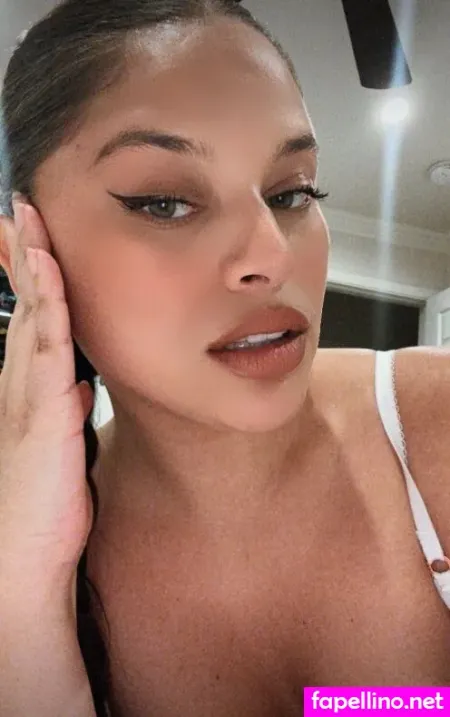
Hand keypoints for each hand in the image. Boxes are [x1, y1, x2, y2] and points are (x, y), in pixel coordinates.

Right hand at [0, 198, 93, 601]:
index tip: (28, 239)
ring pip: (32, 313)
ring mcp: (28, 391)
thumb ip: (67, 407)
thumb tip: (81, 383)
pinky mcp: (43, 409)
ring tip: (26, 218)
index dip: (30, 277)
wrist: (25, 553)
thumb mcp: (60, 444)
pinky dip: (48, 304)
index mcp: (30, 387)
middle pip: (26, 304)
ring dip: (30, 264)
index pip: (32, 318)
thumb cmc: (45, 502)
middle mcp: (22, 381)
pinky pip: (49, 344)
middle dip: (21, 254)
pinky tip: (48, 270)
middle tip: (19, 209)